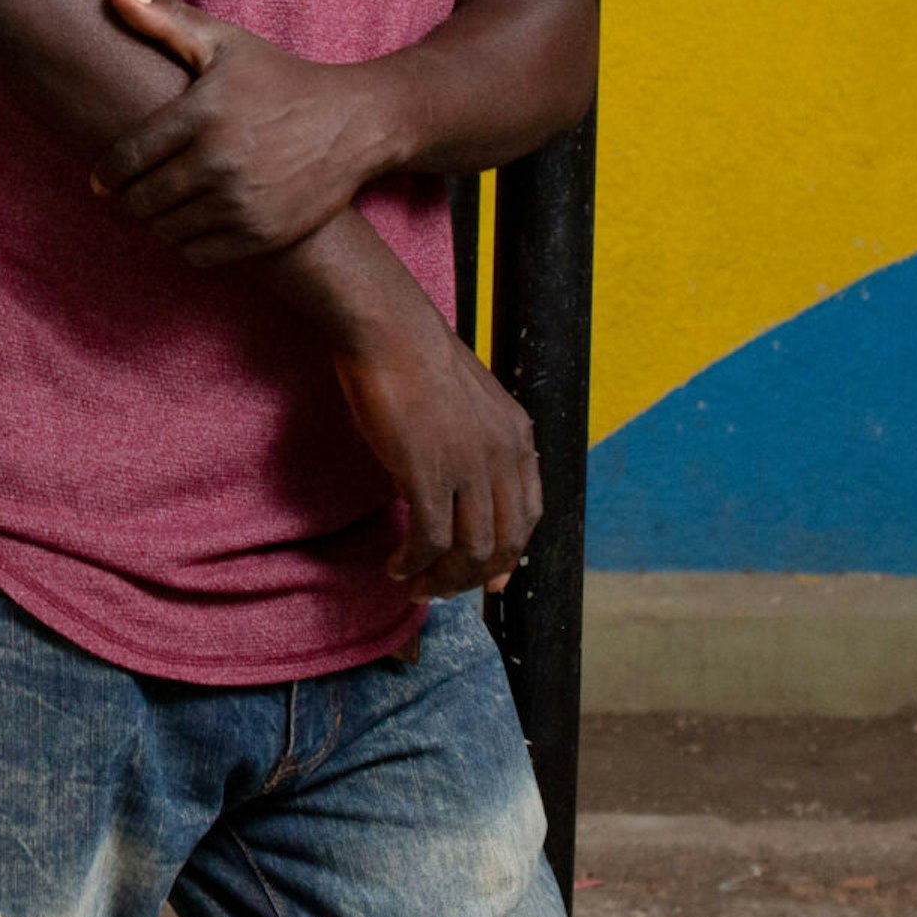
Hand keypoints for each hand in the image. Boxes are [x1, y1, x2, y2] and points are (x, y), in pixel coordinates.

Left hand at [94, 0, 393, 264]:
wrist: (354, 123)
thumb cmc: (281, 79)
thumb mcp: (227, 43)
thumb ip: (166, 21)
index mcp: (202, 114)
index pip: (127, 158)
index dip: (106, 174)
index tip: (101, 180)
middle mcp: (218, 162)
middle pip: (141, 201)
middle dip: (127, 201)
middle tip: (129, 197)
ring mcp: (242, 202)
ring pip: (166, 231)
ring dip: (156, 223)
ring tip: (161, 209)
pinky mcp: (262, 234)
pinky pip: (198, 255)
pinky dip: (186, 244)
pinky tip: (192, 225)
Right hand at [331, 313, 540, 597]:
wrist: (388, 328)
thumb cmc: (413, 354)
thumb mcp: (465, 400)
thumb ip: (470, 441)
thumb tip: (447, 487)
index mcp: (516, 435)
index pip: (528, 515)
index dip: (508, 556)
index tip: (488, 580)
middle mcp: (502, 455)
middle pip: (502, 543)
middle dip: (472, 577)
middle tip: (441, 589)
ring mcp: (468, 466)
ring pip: (470, 551)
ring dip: (443, 579)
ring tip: (417, 586)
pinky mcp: (428, 473)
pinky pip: (430, 539)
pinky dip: (414, 563)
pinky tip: (397, 566)